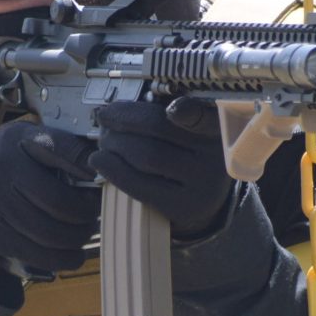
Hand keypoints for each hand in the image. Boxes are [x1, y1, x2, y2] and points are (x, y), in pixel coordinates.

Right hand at [0, 122, 100, 273]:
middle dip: (87, 215)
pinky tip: (74, 255)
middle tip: (94, 217)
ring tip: (84, 234)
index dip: (91, 168)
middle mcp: (1, 167)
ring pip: (51, 232)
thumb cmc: (8, 171)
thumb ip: (61, 152)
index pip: (65, 150)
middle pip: (61, 202)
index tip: (104, 182)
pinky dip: (63, 258)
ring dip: (77, 239)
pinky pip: (37, 253)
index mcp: (18, 139)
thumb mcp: (27, 147)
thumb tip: (105, 172)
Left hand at [91, 98, 232, 237]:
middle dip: (123, 119)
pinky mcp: (181, 207)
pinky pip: (138, 185)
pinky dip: (112, 169)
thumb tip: (115, 109)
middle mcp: (214, 156)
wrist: (201, 199)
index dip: (188, 112)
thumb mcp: (188, 132)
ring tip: (104, 139)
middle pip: (158, 128)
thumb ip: (162, 116)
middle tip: (105, 117)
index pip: (201, 117)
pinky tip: (99, 160)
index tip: (173, 108)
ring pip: (146, 155)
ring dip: (114, 143)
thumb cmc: (186, 155)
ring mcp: (200, 185)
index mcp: (216, 128)